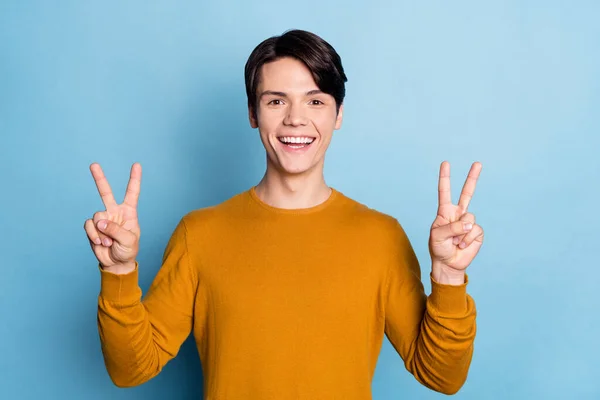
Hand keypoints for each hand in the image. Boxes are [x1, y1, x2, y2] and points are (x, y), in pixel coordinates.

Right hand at [84, 163, 141, 274]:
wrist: (116, 263)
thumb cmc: (128, 250)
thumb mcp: (128, 240)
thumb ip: (115, 230)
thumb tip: (99, 221)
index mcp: (129, 212)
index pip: (132, 192)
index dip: (134, 179)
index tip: (136, 164)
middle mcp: (114, 212)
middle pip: (105, 192)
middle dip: (99, 178)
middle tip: (93, 164)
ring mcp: (103, 219)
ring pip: (97, 216)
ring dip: (102, 231)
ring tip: (108, 242)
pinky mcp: (93, 227)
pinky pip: (89, 226)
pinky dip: (94, 235)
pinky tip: (100, 242)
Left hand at [429, 161, 483, 282]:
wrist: (448, 264)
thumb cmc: (439, 248)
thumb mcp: (437, 237)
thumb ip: (451, 227)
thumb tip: (469, 224)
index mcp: (445, 212)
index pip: (444, 192)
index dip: (445, 178)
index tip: (445, 163)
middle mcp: (458, 214)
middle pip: (467, 193)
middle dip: (472, 178)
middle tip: (478, 163)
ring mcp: (468, 223)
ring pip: (469, 218)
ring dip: (460, 233)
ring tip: (455, 242)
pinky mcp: (477, 232)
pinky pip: (475, 230)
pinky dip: (467, 239)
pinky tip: (462, 245)